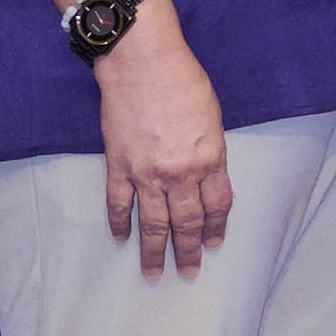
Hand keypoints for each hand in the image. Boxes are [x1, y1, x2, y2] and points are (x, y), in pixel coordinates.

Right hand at [93, 0, 231, 276]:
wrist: (143, 63)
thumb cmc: (184, 81)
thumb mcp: (213, 117)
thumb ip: (211, 151)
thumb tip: (208, 177)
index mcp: (209, 159)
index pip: (216, 206)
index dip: (216, 228)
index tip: (214, 243)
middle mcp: (180, 173)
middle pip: (186, 222)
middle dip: (188, 250)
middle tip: (189, 271)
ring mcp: (147, 173)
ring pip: (153, 222)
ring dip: (154, 251)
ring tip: (155, 273)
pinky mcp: (119, 165)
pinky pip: (119, 203)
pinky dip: (120, 223)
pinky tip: (121, 239)